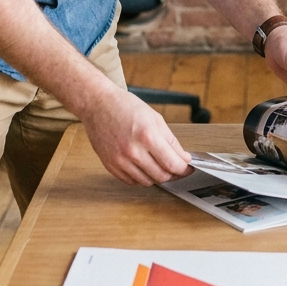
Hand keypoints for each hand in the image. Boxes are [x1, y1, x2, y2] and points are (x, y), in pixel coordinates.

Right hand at [76, 85, 193, 185]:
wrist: (98, 104)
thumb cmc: (125, 106)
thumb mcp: (155, 118)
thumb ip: (170, 140)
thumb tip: (182, 157)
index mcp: (147, 136)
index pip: (173, 164)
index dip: (184, 169)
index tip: (188, 167)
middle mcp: (133, 151)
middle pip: (161, 176)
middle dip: (173, 174)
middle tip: (177, 168)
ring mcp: (120, 160)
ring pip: (146, 182)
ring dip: (157, 177)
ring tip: (160, 165)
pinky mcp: (110, 165)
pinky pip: (131, 181)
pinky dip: (141, 177)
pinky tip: (144, 167)